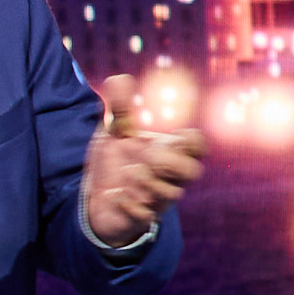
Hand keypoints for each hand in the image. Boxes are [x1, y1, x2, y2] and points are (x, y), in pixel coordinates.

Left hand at [82, 66, 207, 247]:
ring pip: (173, 194)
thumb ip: (119, 108)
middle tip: (148, 155)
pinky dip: (130, 205)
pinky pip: (144, 216)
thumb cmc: (115, 162)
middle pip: (194, 171)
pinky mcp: (138, 217)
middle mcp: (167, 176)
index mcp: (167, 151)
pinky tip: (115, 195)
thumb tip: (119, 78)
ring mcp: (155, 197)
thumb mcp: (114, 133)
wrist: (96, 199)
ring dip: (152, 182)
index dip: (191, 138)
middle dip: (174, 161)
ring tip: (130, 173)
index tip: (170, 133)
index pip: (198, 145)